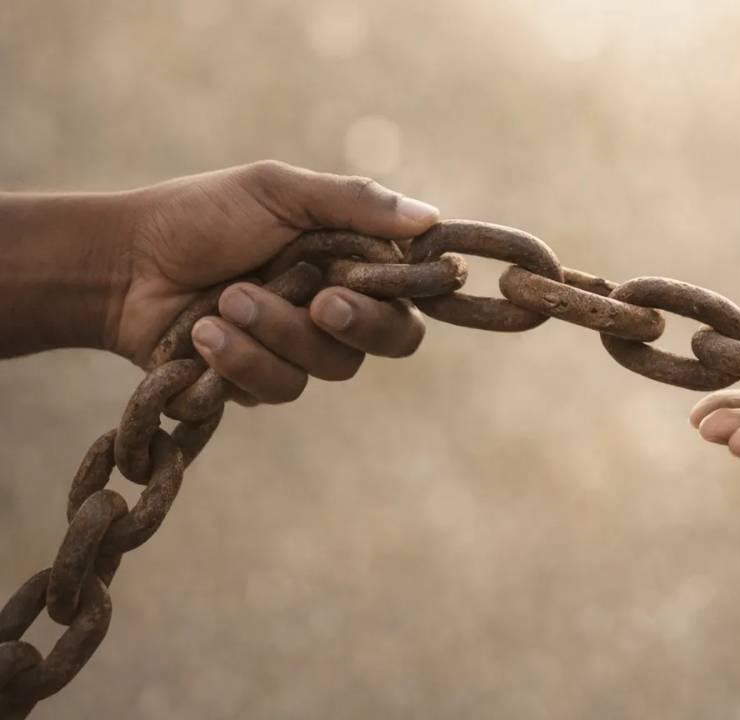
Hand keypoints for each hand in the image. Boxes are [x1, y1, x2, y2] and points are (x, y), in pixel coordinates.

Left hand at [108, 161, 439, 403]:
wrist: (121, 264)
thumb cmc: (199, 216)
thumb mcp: (277, 192)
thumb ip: (354, 203)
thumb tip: (431, 218)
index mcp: (351, 260)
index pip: (411, 293)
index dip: (407, 296)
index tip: (373, 281)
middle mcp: (336, 308)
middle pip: (391, 339)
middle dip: (356, 323)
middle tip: (320, 301)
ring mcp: (299, 349)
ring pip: (329, 367)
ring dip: (276, 333)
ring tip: (225, 300)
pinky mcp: (258, 384)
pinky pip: (277, 389)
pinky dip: (240, 359)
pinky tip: (203, 334)